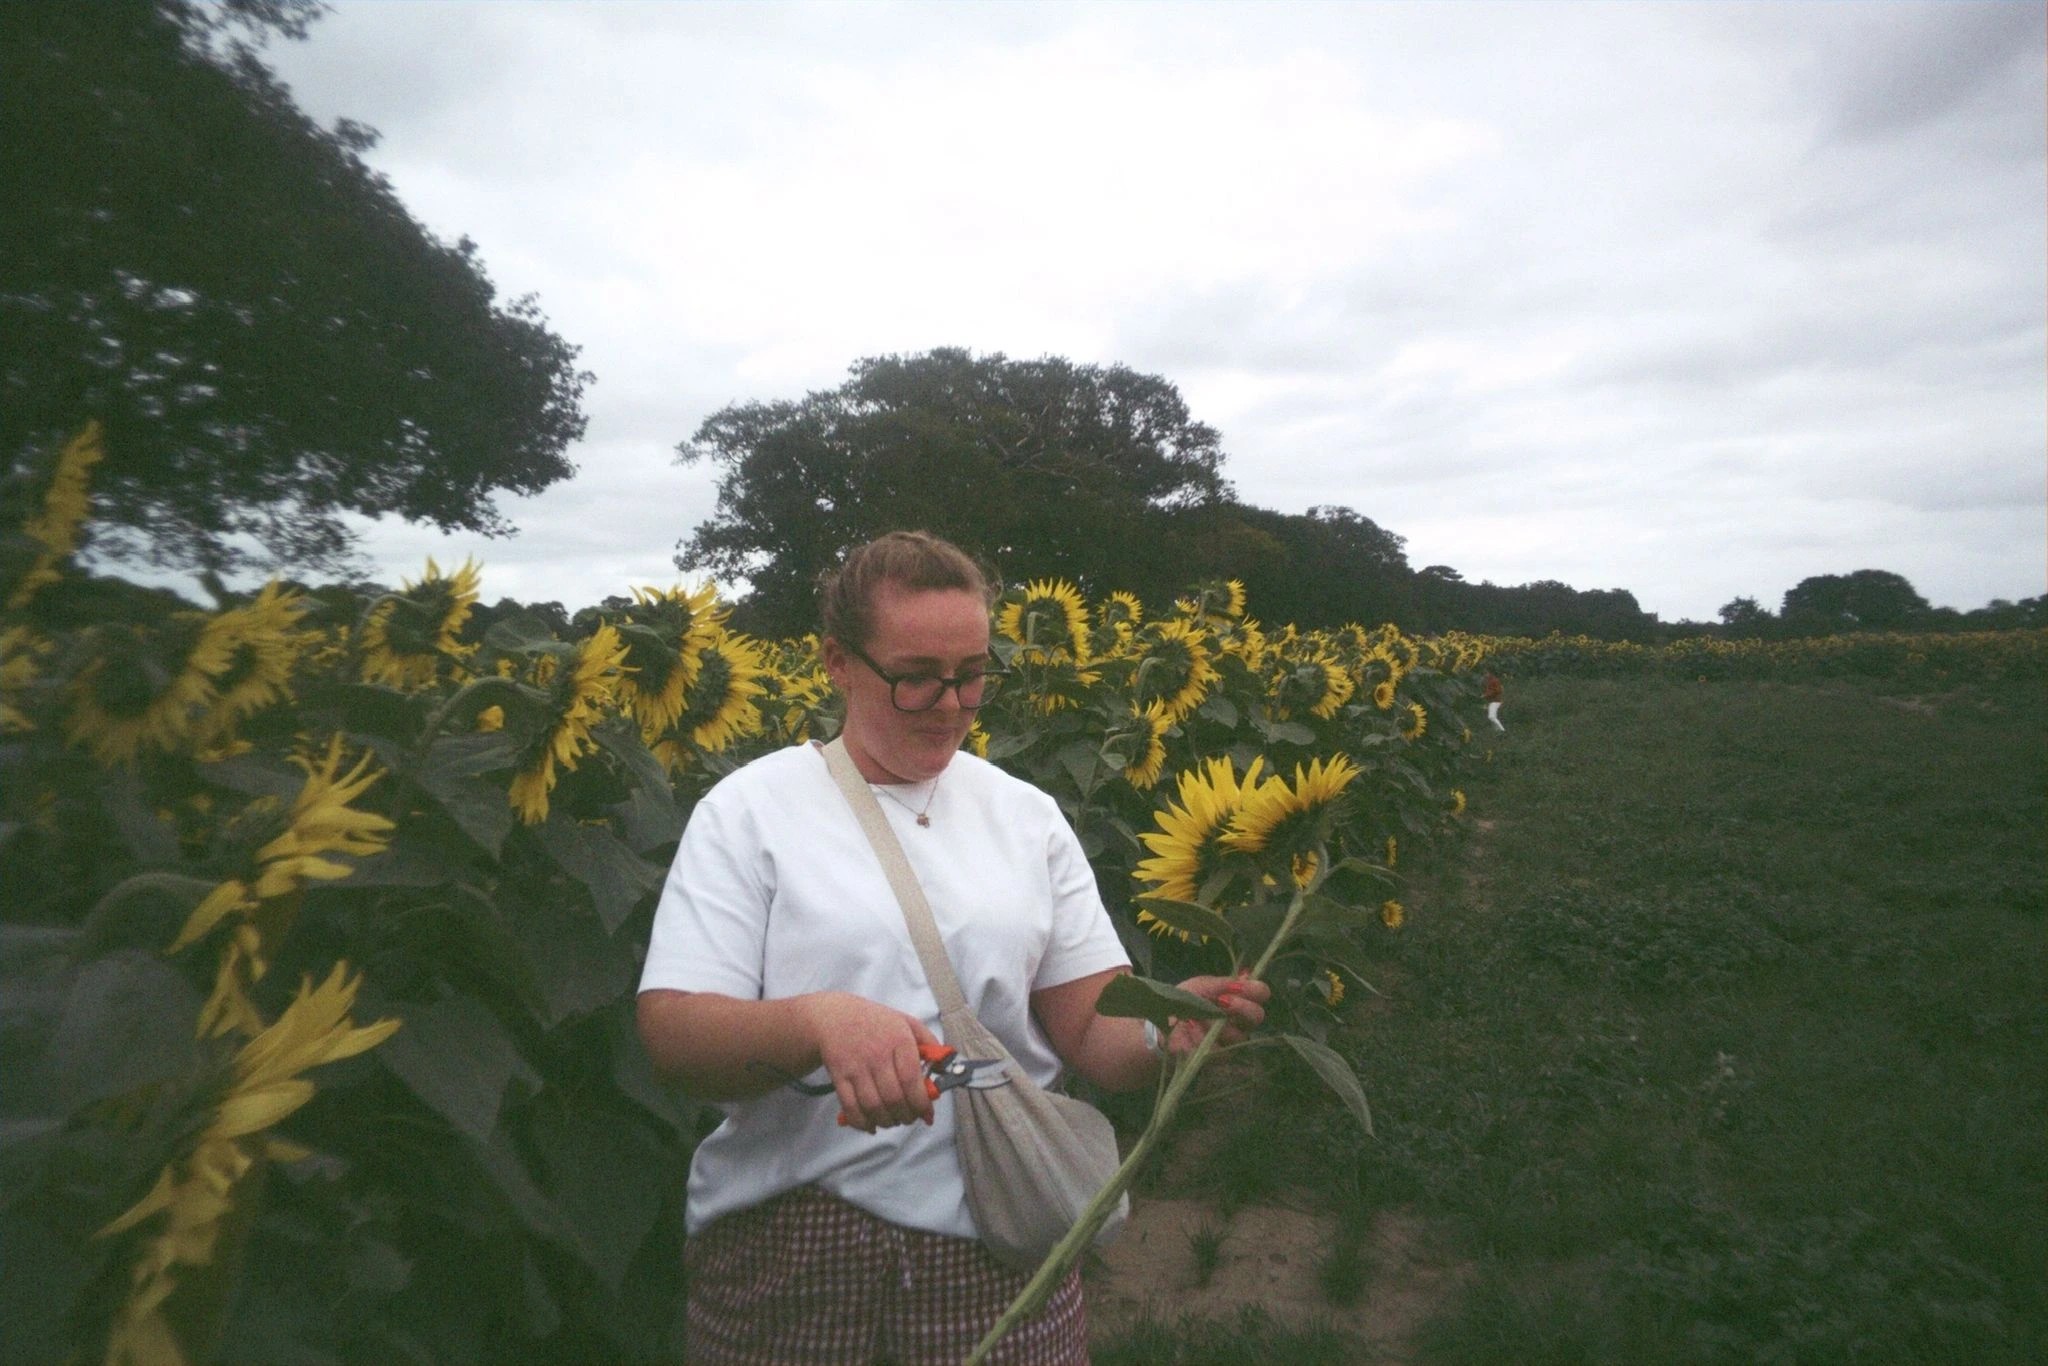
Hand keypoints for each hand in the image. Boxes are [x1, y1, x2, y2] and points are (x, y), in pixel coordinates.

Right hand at [799, 992, 940, 1132]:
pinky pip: (850, 1107)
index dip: (921, 1102)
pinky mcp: (839, 1077)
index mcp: (898, 1040)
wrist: (835, 1016)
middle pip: (893, 1097)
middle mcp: (877, 1054)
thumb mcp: (907, 1022)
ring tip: (893, 1120)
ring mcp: (856, 1067)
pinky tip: (871, 1125)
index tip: (926, 1113)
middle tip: (910, 1118)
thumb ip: (929, 1043)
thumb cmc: (876, 1022)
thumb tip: (944, 1068)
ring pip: (873, 1106)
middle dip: (906, 1116)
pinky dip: (862, 1122)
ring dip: (886, 1121)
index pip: (911, 1079)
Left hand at [1165, 972, 1268, 1054]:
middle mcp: (1242, 1022)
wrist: (1164, 1019)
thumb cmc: (1187, 999)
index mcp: (1241, 1000)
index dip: (1253, 990)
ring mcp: (1232, 1041)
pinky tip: (1189, 1027)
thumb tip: (1246, 977)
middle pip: (1257, 1016)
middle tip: (1222, 1002)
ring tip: (1195, 1016)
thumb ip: (1223, 983)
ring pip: (1237, 1035)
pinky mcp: (1217, 1057)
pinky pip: (1216, 1048)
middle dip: (1241, 1007)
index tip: (1236, 987)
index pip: (1261, 993)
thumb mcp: (1202, 986)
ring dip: (1214, 1023)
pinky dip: (1200, 1035)